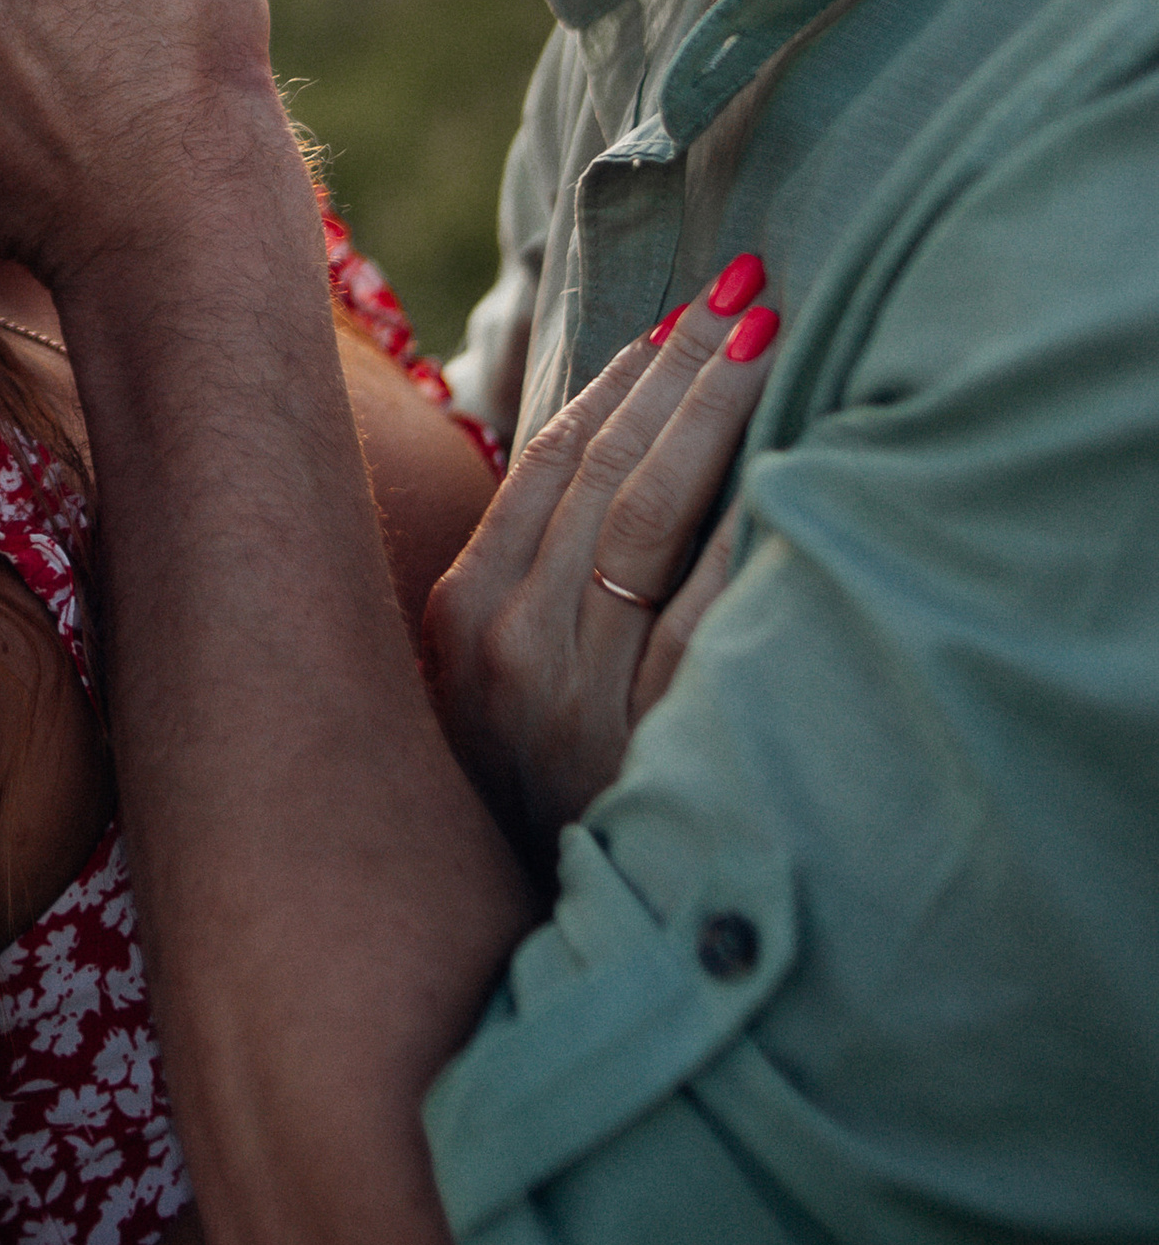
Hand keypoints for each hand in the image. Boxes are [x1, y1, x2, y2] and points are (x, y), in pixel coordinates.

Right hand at [422, 275, 782, 871]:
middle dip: (677, 365)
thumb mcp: (501, 691)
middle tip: (743, 288)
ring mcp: (571, 694)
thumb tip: (602, 451)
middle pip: (600, 467)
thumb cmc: (543, 804)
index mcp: (462, 619)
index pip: (544, 462)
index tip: (677, 316)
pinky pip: (702, 599)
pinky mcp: (645, 736)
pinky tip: (781, 457)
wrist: (554, 956)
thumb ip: (534, 580)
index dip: (615, 379)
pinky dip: (739, 514)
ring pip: (646, 509)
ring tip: (763, 331)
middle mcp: (505, 646)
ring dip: (709, 406)